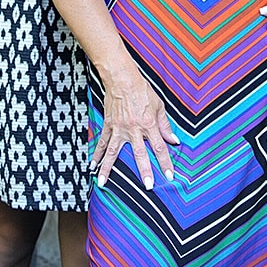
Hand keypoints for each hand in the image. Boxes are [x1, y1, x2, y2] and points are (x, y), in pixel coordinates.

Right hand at [90, 70, 178, 189]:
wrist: (122, 79)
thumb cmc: (142, 90)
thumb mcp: (159, 105)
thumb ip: (165, 125)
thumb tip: (173, 140)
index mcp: (148, 124)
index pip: (159, 147)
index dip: (165, 162)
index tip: (169, 176)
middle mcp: (134, 129)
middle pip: (139, 154)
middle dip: (144, 171)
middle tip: (147, 187)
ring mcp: (119, 128)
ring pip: (113, 152)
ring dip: (108, 168)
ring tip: (103, 183)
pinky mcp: (108, 125)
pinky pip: (102, 142)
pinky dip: (96, 154)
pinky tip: (93, 165)